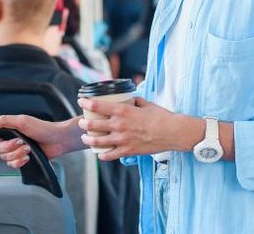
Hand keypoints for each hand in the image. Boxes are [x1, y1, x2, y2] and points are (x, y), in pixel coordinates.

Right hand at [0, 116, 83, 168]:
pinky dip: (19, 162)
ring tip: (28, 149)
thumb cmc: (44, 128)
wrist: (58, 140)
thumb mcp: (23, 121)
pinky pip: (12, 165)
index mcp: (9, 128)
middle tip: (21, 142)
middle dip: (9, 147)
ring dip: (16, 154)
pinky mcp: (22, 159)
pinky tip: (27, 158)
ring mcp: (16, 149)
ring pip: (4, 158)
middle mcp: (10, 139)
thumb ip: (4, 121)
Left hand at [77, 97, 201, 161]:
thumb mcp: (145, 103)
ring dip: (88, 139)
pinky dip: (101, 154)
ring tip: (85, 138)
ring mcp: (122, 140)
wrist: (172, 132)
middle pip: (93, 125)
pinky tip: (99, 153)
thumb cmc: (160, 116)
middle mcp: (119, 125)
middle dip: (83, 123)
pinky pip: (109, 155)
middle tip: (81, 122)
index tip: (81, 101)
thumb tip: (129, 98)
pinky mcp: (127, 151)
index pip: (97, 106)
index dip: (86, 103)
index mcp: (123, 111)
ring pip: (97, 141)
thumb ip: (134, 101)